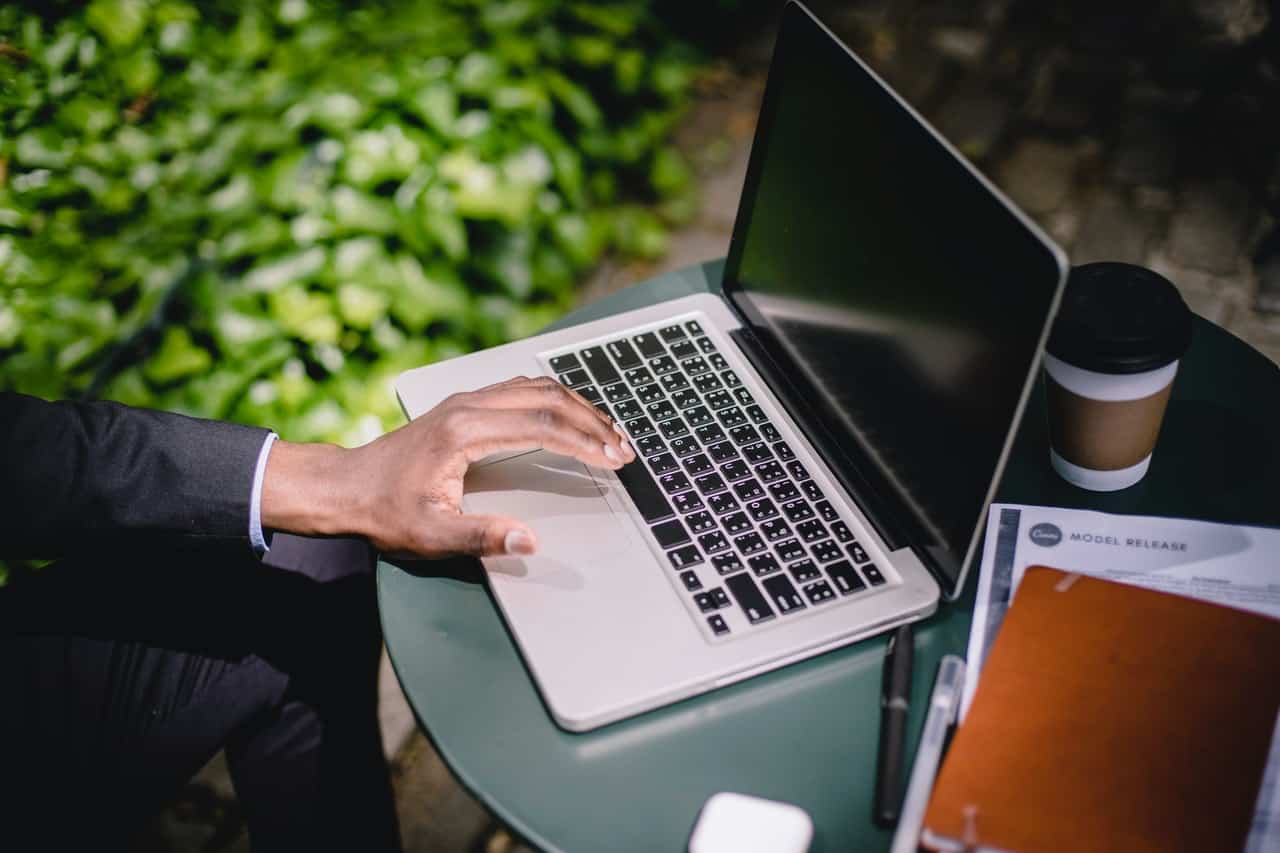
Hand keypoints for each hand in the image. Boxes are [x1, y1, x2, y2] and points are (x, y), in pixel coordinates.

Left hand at [261, 376, 635, 558]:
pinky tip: (572, 418)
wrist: (344, 488)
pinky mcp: (465, 406)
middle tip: (624, 448)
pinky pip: (522, 391)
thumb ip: (482, 536)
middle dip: (593, 423)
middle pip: (548, 399)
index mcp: (465, 431)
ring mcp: (467, 401)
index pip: (543, 426)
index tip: (614, 460)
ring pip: (537, 389)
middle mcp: (469, 406)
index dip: (585, 443)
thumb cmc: (383, 511)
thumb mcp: (431, 534)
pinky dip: (556, 402)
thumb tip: (529, 539)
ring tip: (609, 434)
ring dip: (578, 408)